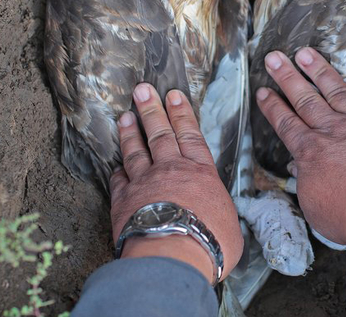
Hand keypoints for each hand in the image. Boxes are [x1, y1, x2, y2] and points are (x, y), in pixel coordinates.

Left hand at [109, 83, 242, 282]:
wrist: (172, 255)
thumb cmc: (208, 244)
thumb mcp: (230, 227)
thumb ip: (220, 214)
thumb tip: (220, 219)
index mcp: (200, 174)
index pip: (190, 136)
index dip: (181, 114)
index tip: (173, 96)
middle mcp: (171, 171)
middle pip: (160, 134)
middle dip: (151, 109)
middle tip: (142, 90)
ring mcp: (145, 183)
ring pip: (136, 151)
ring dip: (130, 133)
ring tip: (125, 117)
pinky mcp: (124, 200)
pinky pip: (119, 180)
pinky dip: (117, 171)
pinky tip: (115, 166)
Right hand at [255, 47, 345, 248]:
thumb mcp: (313, 203)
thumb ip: (306, 181)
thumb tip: (301, 169)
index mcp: (310, 151)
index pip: (286, 123)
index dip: (273, 106)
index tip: (263, 91)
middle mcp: (331, 131)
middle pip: (304, 98)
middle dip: (287, 76)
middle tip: (274, 58)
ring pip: (335, 90)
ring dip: (319, 70)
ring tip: (306, 53)